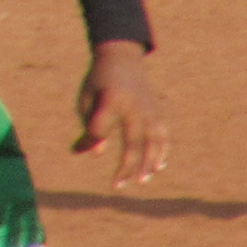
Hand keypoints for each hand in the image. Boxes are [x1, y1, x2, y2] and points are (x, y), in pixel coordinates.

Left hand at [73, 42, 162, 187]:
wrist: (122, 59)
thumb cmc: (98, 83)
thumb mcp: (86, 100)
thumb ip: (90, 127)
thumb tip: (95, 155)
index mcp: (111, 99)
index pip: (101, 126)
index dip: (91, 138)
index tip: (82, 148)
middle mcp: (135, 106)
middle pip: (134, 142)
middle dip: (127, 166)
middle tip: (118, 186)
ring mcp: (151, 111)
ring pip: (154, 143)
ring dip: (148, 164)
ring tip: (141, 181)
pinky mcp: (159, 113)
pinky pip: (164, 137)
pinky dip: (161, 153)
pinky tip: (157, 167)